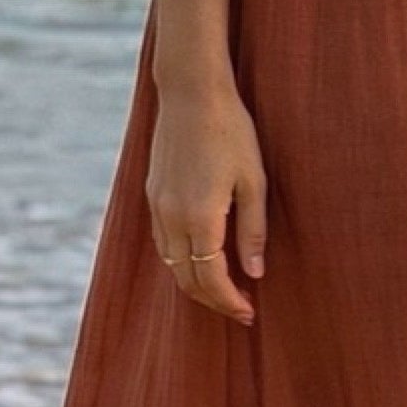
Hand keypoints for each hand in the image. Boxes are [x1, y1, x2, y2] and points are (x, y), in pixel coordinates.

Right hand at [147, 77, 267, 321]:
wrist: (191, 93)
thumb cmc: (231, 132)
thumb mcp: (254, 181)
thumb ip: (252, 231)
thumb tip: (254, 272)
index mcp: (200, 217)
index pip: (211, 279)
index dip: (230, 302)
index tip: (249, 313)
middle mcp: (172, 217)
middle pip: (186, 279)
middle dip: (213, 300)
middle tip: (240, 309)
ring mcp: (157, 206)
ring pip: (170, 263)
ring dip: (195, 283)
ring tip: (223, 289)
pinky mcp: (152, 195)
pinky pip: (162, 243)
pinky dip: (180, 261)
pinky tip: (200, 258)